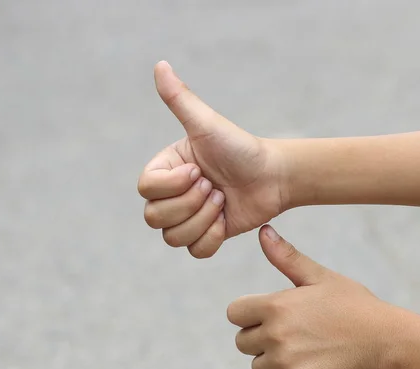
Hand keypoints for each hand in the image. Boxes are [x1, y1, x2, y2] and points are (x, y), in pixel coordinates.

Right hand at [138, 61, 284, 257]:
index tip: (200, 170)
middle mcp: (172, 194)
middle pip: (155, 218)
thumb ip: (180, 99)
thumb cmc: (241, 147)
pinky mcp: (206, 235)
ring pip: (172, 238)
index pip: (146, 190)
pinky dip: (211, 239)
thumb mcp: (208, 125)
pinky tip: (227, 220)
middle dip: (191, 205)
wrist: (273, 175)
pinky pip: (194, 251)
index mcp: (166, 168)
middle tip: (216, 187)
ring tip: (224, 200)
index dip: (173, 186)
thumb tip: (160, 65)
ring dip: (204, 220)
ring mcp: (188, 217)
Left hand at [227, 225, 401, 368]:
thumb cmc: (352, 304)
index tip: (272, 316)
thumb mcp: (320, 276)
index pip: (234, 313)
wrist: (386, 339)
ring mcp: (285, 362)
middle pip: (243, 342)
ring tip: (306, 352)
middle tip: (296, 335)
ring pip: (258, 368)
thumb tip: (263, 232)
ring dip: (275, 364)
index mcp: (275, 304)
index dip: (249, 314)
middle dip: (262, 339)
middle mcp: (275, 333)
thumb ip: (286, 257)